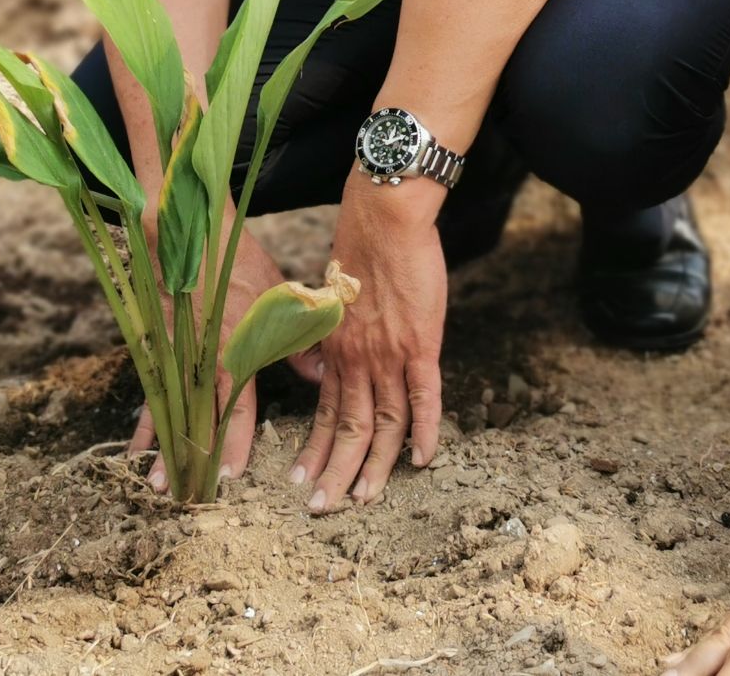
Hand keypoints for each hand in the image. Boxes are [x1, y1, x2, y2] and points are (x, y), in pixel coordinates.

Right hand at [125, 228, 322, 491]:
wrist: (183, 226)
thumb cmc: (237, 258)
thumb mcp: (278, 294)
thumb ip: (298, 340)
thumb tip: (322, 373)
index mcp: (233, 346)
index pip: (235, 406)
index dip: (234, 442)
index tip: (231, 476)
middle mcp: (200, 356)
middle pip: (197, 417)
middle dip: (194, 458)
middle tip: (189, 496)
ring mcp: (175, 352)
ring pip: (170, 409)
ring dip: (164, 447)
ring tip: (156, 484)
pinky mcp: (158, 345)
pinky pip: (152, 389)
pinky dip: (145, 418)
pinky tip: (136, 446)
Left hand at [291, 174, 447, 511]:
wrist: (383, 219)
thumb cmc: (360, 248)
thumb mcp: (333, 296)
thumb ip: (333, 334)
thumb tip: (327, 360)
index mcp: (335, 350)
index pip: (325, 412)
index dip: (317, 449)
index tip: (304, 480)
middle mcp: (357, 359)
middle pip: (348, 428)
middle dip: (335, 472)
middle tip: (324, 509)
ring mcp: (389, 354)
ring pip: (381, 423)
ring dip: (374, 466)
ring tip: (366, 499)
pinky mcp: (420, 343)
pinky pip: (424, 396)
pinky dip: (425, 430)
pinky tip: (423, 459)